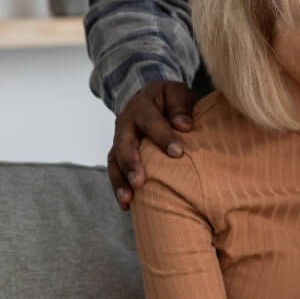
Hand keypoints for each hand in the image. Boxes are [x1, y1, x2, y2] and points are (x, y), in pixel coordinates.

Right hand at [107, 80, 196, 208]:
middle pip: (124, 144)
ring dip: (120, 181)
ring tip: (128, 199)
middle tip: (140, 182)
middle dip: (131, 164)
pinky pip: (115, 171)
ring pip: (115, 161)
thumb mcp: (176, 93)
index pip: (150, 121)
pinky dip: (119, 187)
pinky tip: (127, 205)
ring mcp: (120, 140)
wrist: (150, 98)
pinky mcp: (119, 153)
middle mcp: (125, 124)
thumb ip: (180, 106)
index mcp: (142, 106)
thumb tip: (185, 125)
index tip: (177, 152)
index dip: (162, 136)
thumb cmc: (168, 98)